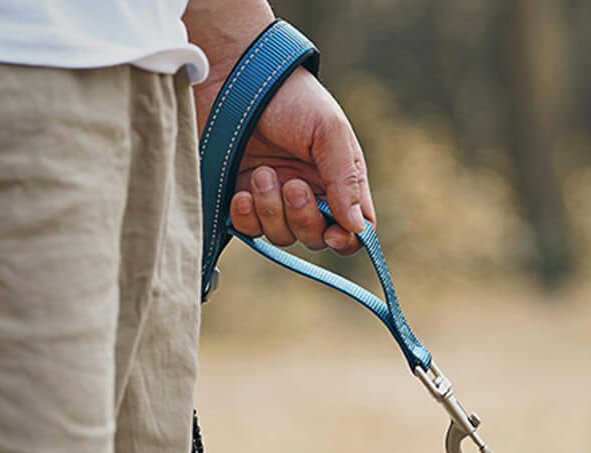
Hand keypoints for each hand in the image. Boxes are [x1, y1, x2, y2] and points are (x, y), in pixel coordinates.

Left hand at [225, 67, 374, 254]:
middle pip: (315, 238)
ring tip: (261, 173)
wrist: (232, 74)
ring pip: (282, 236)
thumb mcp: (329, 131)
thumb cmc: (290, 96)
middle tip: (291, 185)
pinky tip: (242, 192)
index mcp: (338, 180)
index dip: (345, 240)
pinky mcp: (242, 199)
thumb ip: (345, 181)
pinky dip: (246, 216)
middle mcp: (310, 195)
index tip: (333, 234)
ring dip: (271, 210)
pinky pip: (249, 230)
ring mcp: (275, 199)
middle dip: (302, 218)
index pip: (352, 229)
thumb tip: (358, 228)